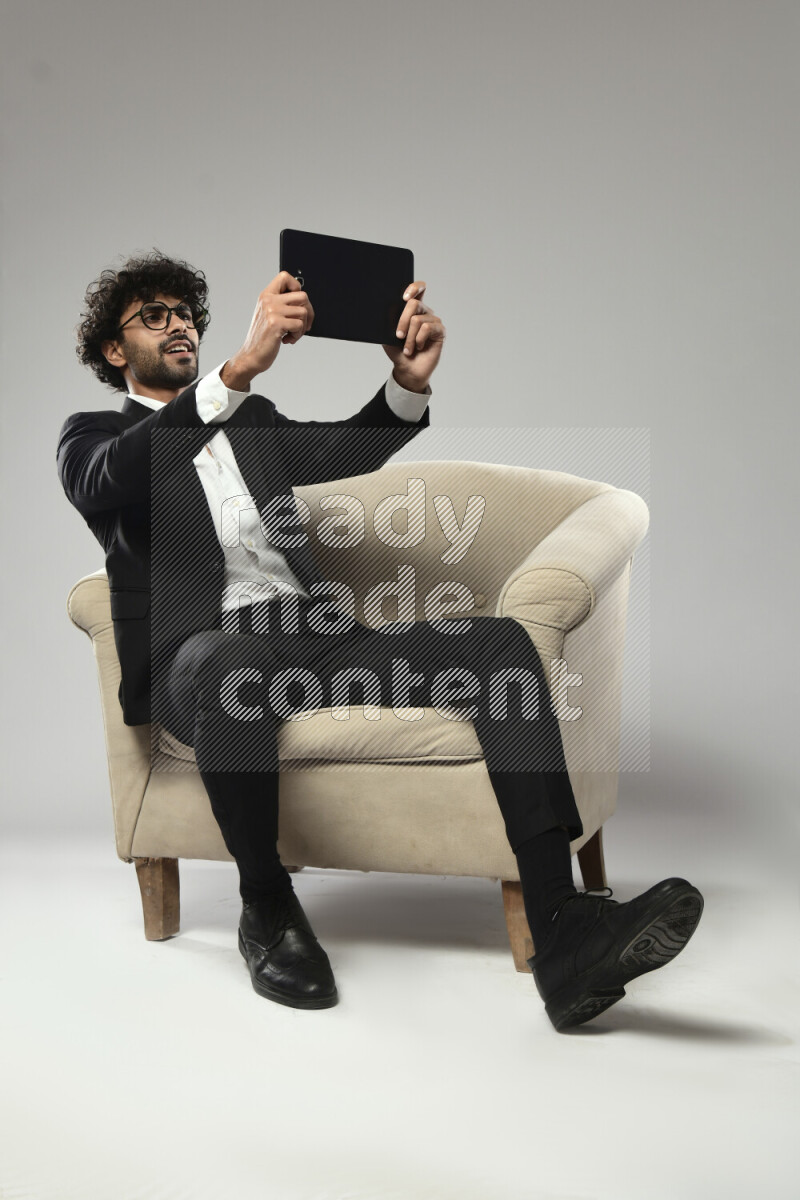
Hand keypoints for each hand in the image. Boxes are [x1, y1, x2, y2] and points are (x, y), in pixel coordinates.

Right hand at [221, 271, 314, 389]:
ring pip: (303, 312)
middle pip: (303, 296)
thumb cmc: (263, 338)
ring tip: (292, 334)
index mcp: (266, 295)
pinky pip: (300, 325)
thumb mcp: (268, 315)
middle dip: (308, 312)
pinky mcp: (276, 323)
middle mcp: (268, 300)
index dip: (297, 286)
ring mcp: (272, 311)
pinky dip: (298, 335)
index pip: (285, 276)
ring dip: (302, 327)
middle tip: (302, 324)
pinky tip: (287, 339)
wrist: (251, 356)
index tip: (297, 302)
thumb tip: (304, 301)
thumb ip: (281, 304)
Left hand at [382, 282, 444, 390]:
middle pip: (414, 304)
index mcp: (412, 309)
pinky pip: (427, 328)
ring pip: (417, 320)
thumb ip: (387, 321)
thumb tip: (382, 309)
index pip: (418, 289)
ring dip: (409, 338)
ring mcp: (433, 321)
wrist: (407, 369)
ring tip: (408, 349)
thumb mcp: (387, 334)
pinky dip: (418, 340)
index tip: (404, 297)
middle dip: (402, 320)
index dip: (413, 287)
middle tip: (398, 336)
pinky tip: (418, 347)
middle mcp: (424, 312)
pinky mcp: (440, 331)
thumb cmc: (397, 351)